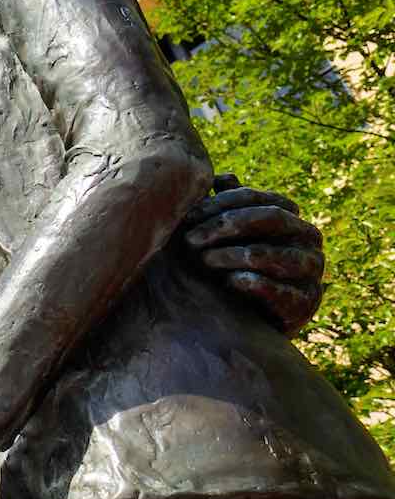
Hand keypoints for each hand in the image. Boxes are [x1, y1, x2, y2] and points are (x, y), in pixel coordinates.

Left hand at [180, 174, 323, 333]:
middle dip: (227, 225)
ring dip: (234, 255)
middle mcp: (307, 239)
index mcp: (290, 217)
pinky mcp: (306, 303)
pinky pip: (282, 290)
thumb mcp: (228, 237)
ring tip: (205, 260)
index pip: (259, 198)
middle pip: (272, 218)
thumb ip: (227, 208)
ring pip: (275, 255)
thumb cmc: (234, 267)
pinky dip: (253, 284)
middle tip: (190, 239)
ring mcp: (311, 271)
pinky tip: (230, 281)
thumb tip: (223, 177)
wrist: (251, 321)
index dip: (222, 203)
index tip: (187, 216)